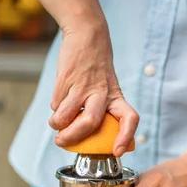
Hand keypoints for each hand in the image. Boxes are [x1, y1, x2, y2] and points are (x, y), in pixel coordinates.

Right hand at [48, 24, 138, 156]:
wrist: (87, 35)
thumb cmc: (97, 70)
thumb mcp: (109, 89)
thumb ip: (104, 111)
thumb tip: (89, 139)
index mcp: (117, 98)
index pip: (130, 119)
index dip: (126, 136)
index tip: (118, 151)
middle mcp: (102, 94)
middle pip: (90, 122)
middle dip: (73, 137)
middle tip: (62, 142)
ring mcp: (83, 86)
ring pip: (66, 115)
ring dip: (57, 124)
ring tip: (56, 124)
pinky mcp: (66, 79)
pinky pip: (57, 104)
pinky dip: (55, 109)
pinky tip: (59, 104)